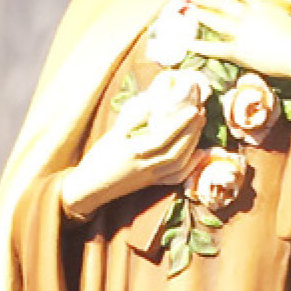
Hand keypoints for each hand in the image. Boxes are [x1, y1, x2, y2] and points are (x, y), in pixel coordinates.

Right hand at [56, 78, 202, 218]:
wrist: (89, 188)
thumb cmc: (98, 159)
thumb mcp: (112, 135)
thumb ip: (133, 119)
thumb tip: (153, 102)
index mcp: (134, 152)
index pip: (163, 137)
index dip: (180, 123)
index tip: (192, 108)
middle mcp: (146, 166)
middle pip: (177, 149)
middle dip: (192, 130)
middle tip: (201, 112)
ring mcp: (151, 177)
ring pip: (179, 162)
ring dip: (194, 144)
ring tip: (200, 126)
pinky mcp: (152, 183)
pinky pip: (176, 177)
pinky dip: (191, 165)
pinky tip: (201, 153)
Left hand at [181, 0, 290, 84]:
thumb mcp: (288, 15)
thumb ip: (275, 12)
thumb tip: (274, 11)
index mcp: (263, 4)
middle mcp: (249, 15)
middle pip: (222, 3)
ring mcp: (242, 32)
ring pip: (216, 21)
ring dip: (202, 16)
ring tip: (192, 13)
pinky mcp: (239, 51)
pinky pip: (216, 48)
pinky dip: (201, 46)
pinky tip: (190, 44)